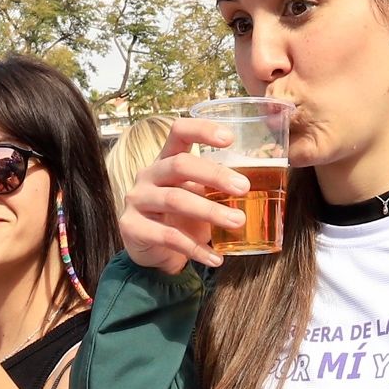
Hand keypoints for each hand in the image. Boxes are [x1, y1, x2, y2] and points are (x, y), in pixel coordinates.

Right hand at [118, 118, 251, 273]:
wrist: (150, 251)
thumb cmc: (179, 218)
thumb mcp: (198, 198)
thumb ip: (217, 190)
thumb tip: (256, 189)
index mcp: (166, 159)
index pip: (179, 132)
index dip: (202, 130)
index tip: (230, 138)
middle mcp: (148, 175)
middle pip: (179, 165)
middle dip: (215, 175)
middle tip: (244, 188)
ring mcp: (137, 200)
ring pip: (175, 200)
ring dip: (210, 211)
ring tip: (237, 222)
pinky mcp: (132, 227)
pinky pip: (168, 236)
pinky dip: (195, 248)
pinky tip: (216, 258)